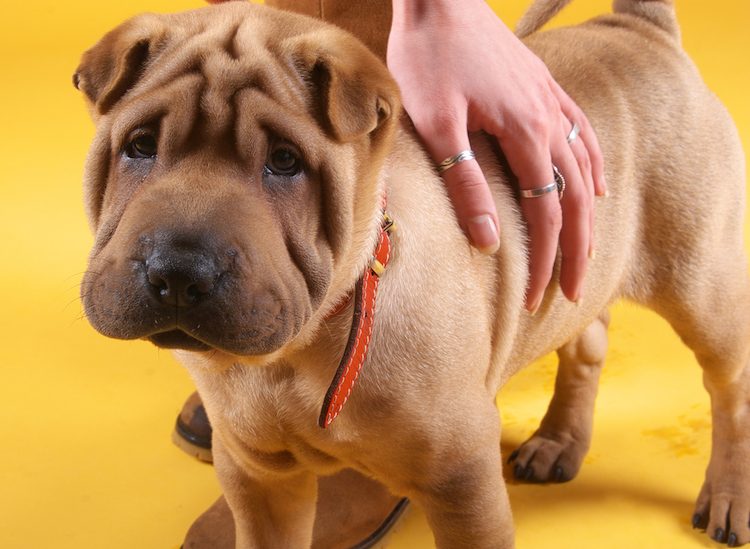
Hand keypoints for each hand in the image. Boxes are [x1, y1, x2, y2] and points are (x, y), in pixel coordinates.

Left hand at [388, 0, 605, 311]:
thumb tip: (489, 241)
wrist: (439, 1)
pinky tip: (596, 185)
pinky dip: (593, 165)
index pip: (545, 213)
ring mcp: (550, 101)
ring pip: (584, 169)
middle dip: (577, 250)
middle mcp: (548, 120)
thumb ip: (465, 183)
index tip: (535, 297)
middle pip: (575, 199)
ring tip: (588, 251)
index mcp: (524, 133)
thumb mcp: (437, 126)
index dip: (545, 258)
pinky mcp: (542, 87)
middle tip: (576, 291)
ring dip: (588, 216)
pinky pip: (582, 133)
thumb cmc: (428, 59)